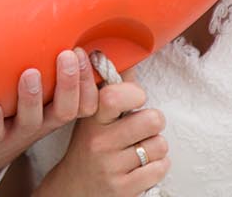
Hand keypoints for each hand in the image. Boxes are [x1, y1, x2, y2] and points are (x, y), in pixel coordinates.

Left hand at [0, 49, 97, 183]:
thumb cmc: (14, 111)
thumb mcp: (38, 94)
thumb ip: (49, 68)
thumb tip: (64, 23)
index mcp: (56, 110)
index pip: (85, 103)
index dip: (88, 81)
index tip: (84, 51)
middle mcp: (42, 122)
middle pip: (64, 110)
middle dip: (68, 83)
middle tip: (67, 55)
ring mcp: (17, 133)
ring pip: (31, 120)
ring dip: (31, 97)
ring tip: (30, 73)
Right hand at [37, 79, 168, 196]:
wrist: (71, 191)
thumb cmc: (89, 147)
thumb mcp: (92, 116)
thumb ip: (113, 85)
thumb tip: (130, 50)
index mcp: (92, 118)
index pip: (115, 96)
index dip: (135, 93)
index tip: (135, 99)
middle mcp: (99, 142)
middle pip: (152, 119)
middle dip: (153, 122)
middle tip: (141, 128)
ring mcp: (111, 168)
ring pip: (160, 145)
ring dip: (155, 147)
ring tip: (138, 149)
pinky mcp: (123, 190)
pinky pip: (160, 168)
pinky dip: (157, 167)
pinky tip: (141, 167)